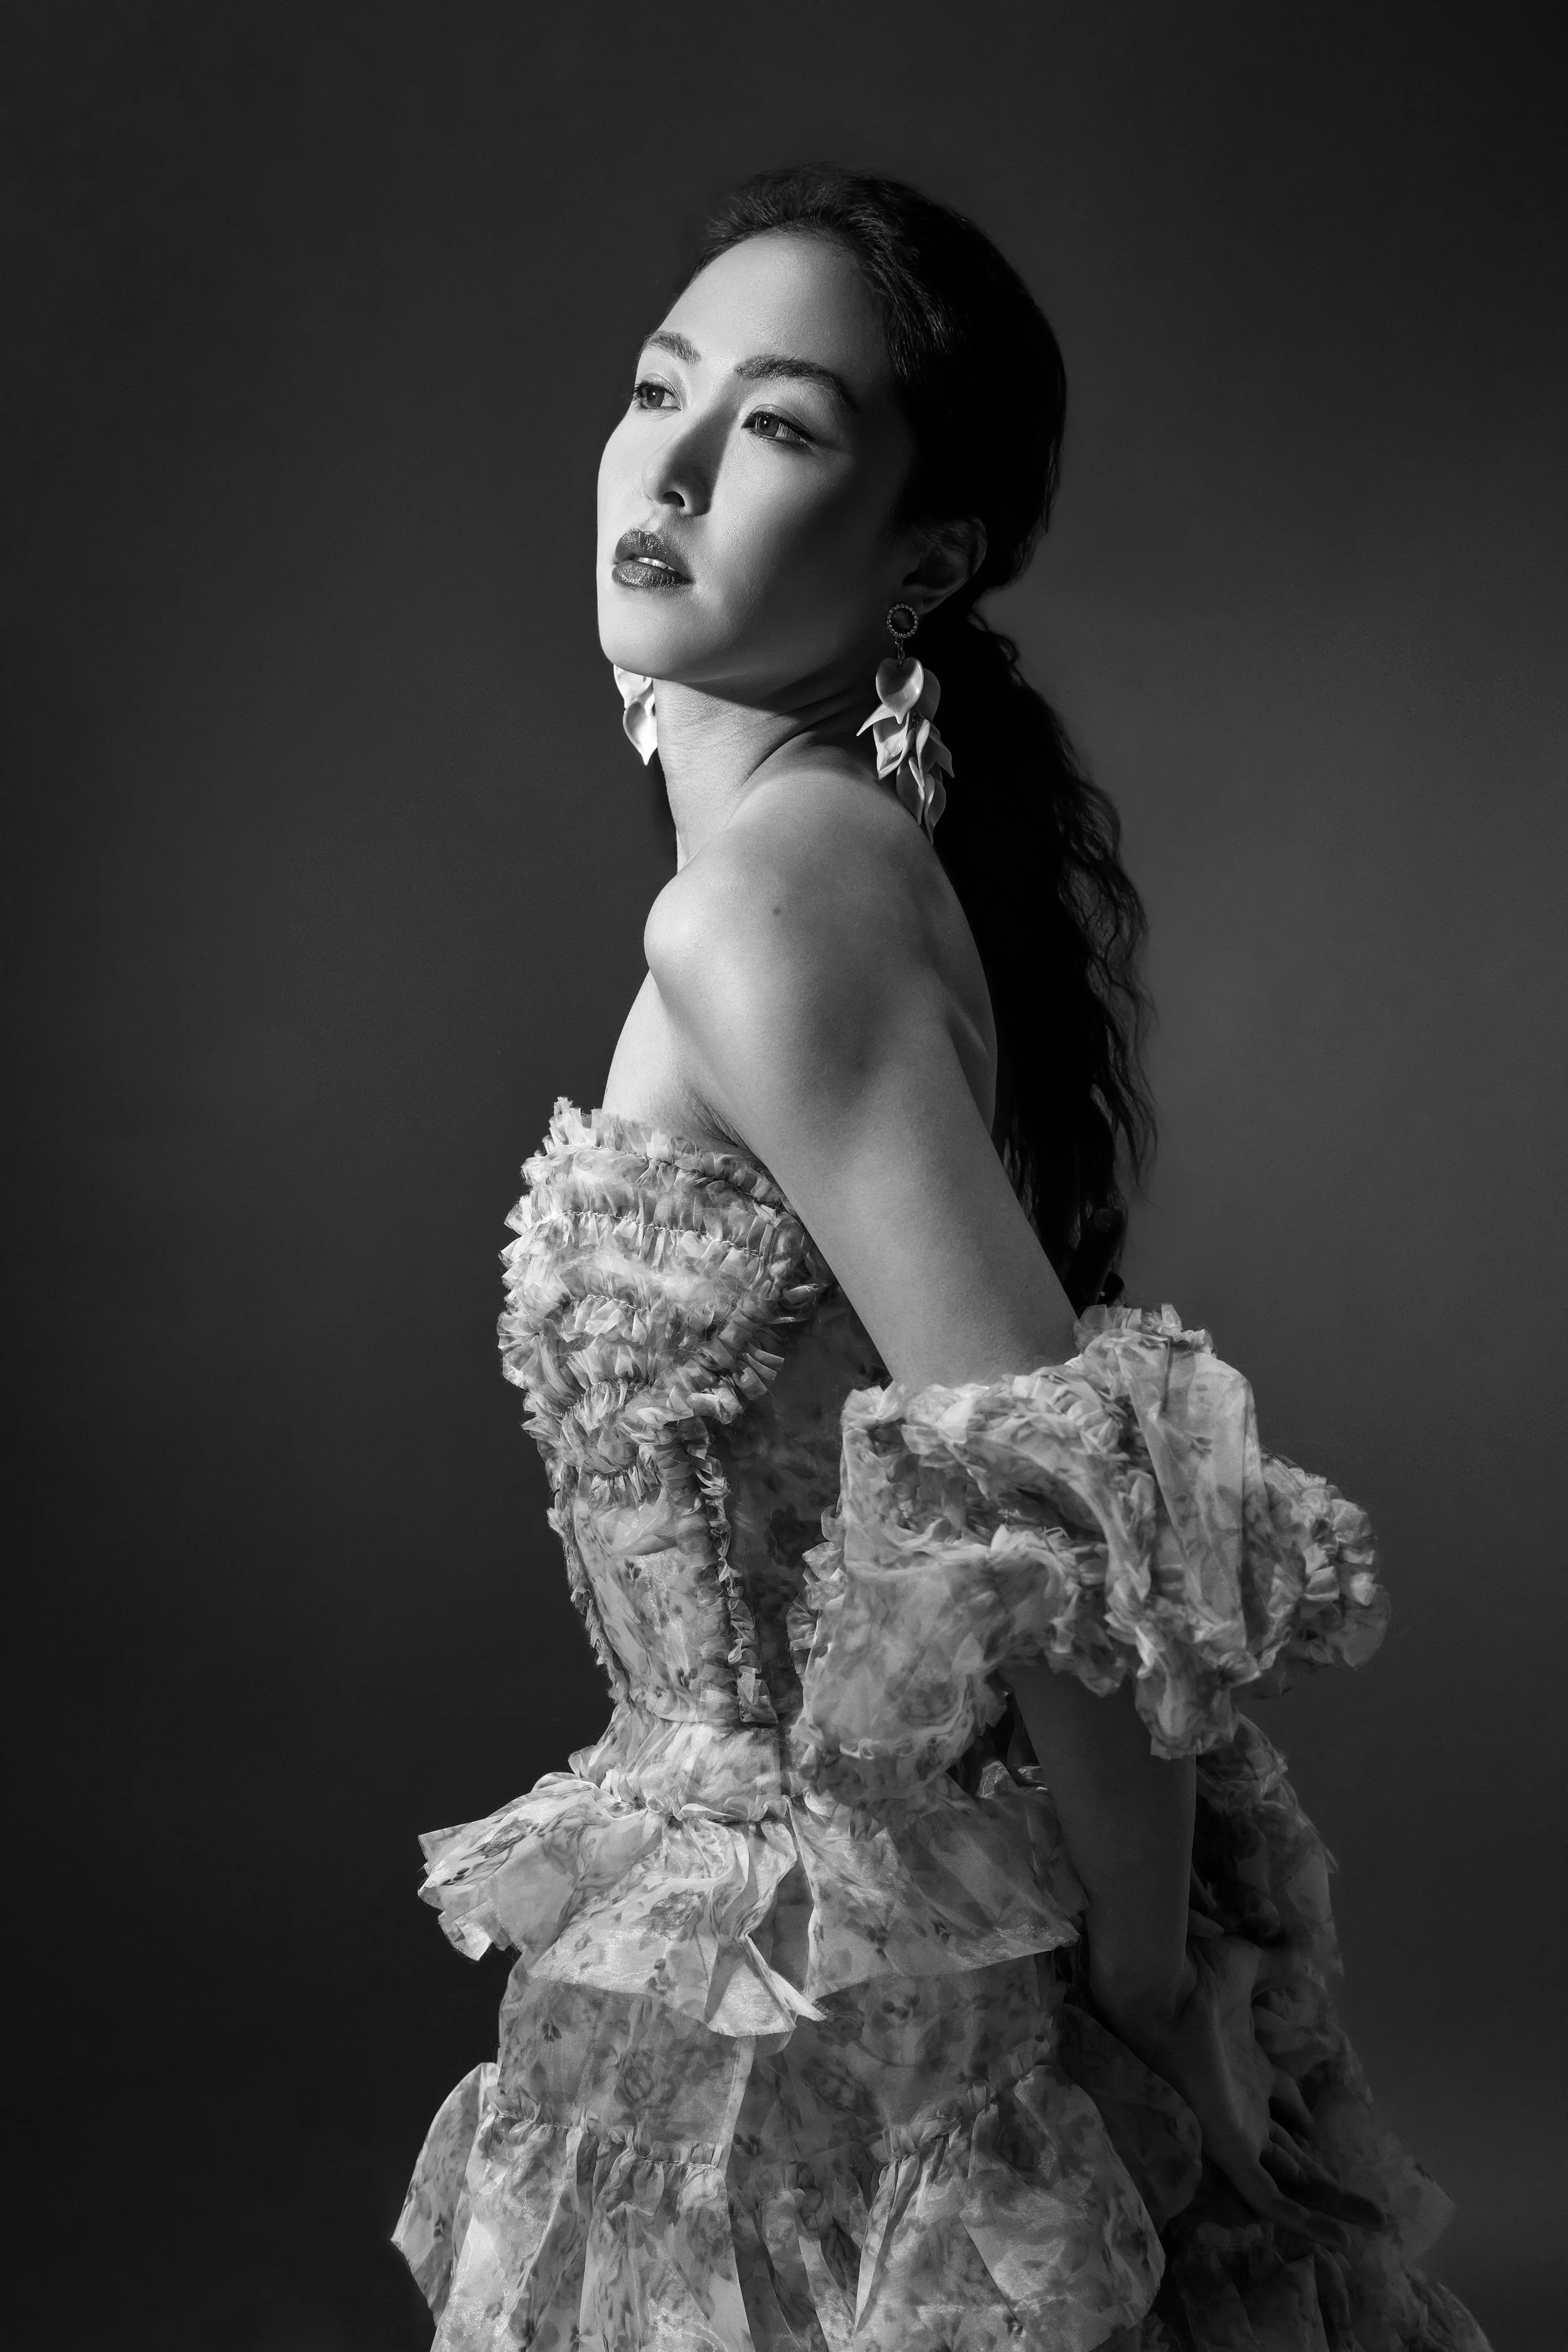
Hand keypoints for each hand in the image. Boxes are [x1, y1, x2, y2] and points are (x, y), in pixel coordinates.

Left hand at [1091, 1934, 1383, 2251]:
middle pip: (1292, 2151)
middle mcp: (1244, 2106)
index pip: (1280, 2104)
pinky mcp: (1231, 2148)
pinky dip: (1303, 2221)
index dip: (1300, 2115)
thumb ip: (1277, 1963)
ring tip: (1376, 2223)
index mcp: (1247, 2069)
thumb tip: (1305, 1949)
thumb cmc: (1197, 1976)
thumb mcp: (1247, 1966)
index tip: (1316, 2126)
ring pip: (1292, 2181)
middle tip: (1367, 2199)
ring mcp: (1239, 2130)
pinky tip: (1338, 2240)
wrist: (1161, 1990)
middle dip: (1326, 2174)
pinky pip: (1268, 2198)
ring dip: (1332, 2204)